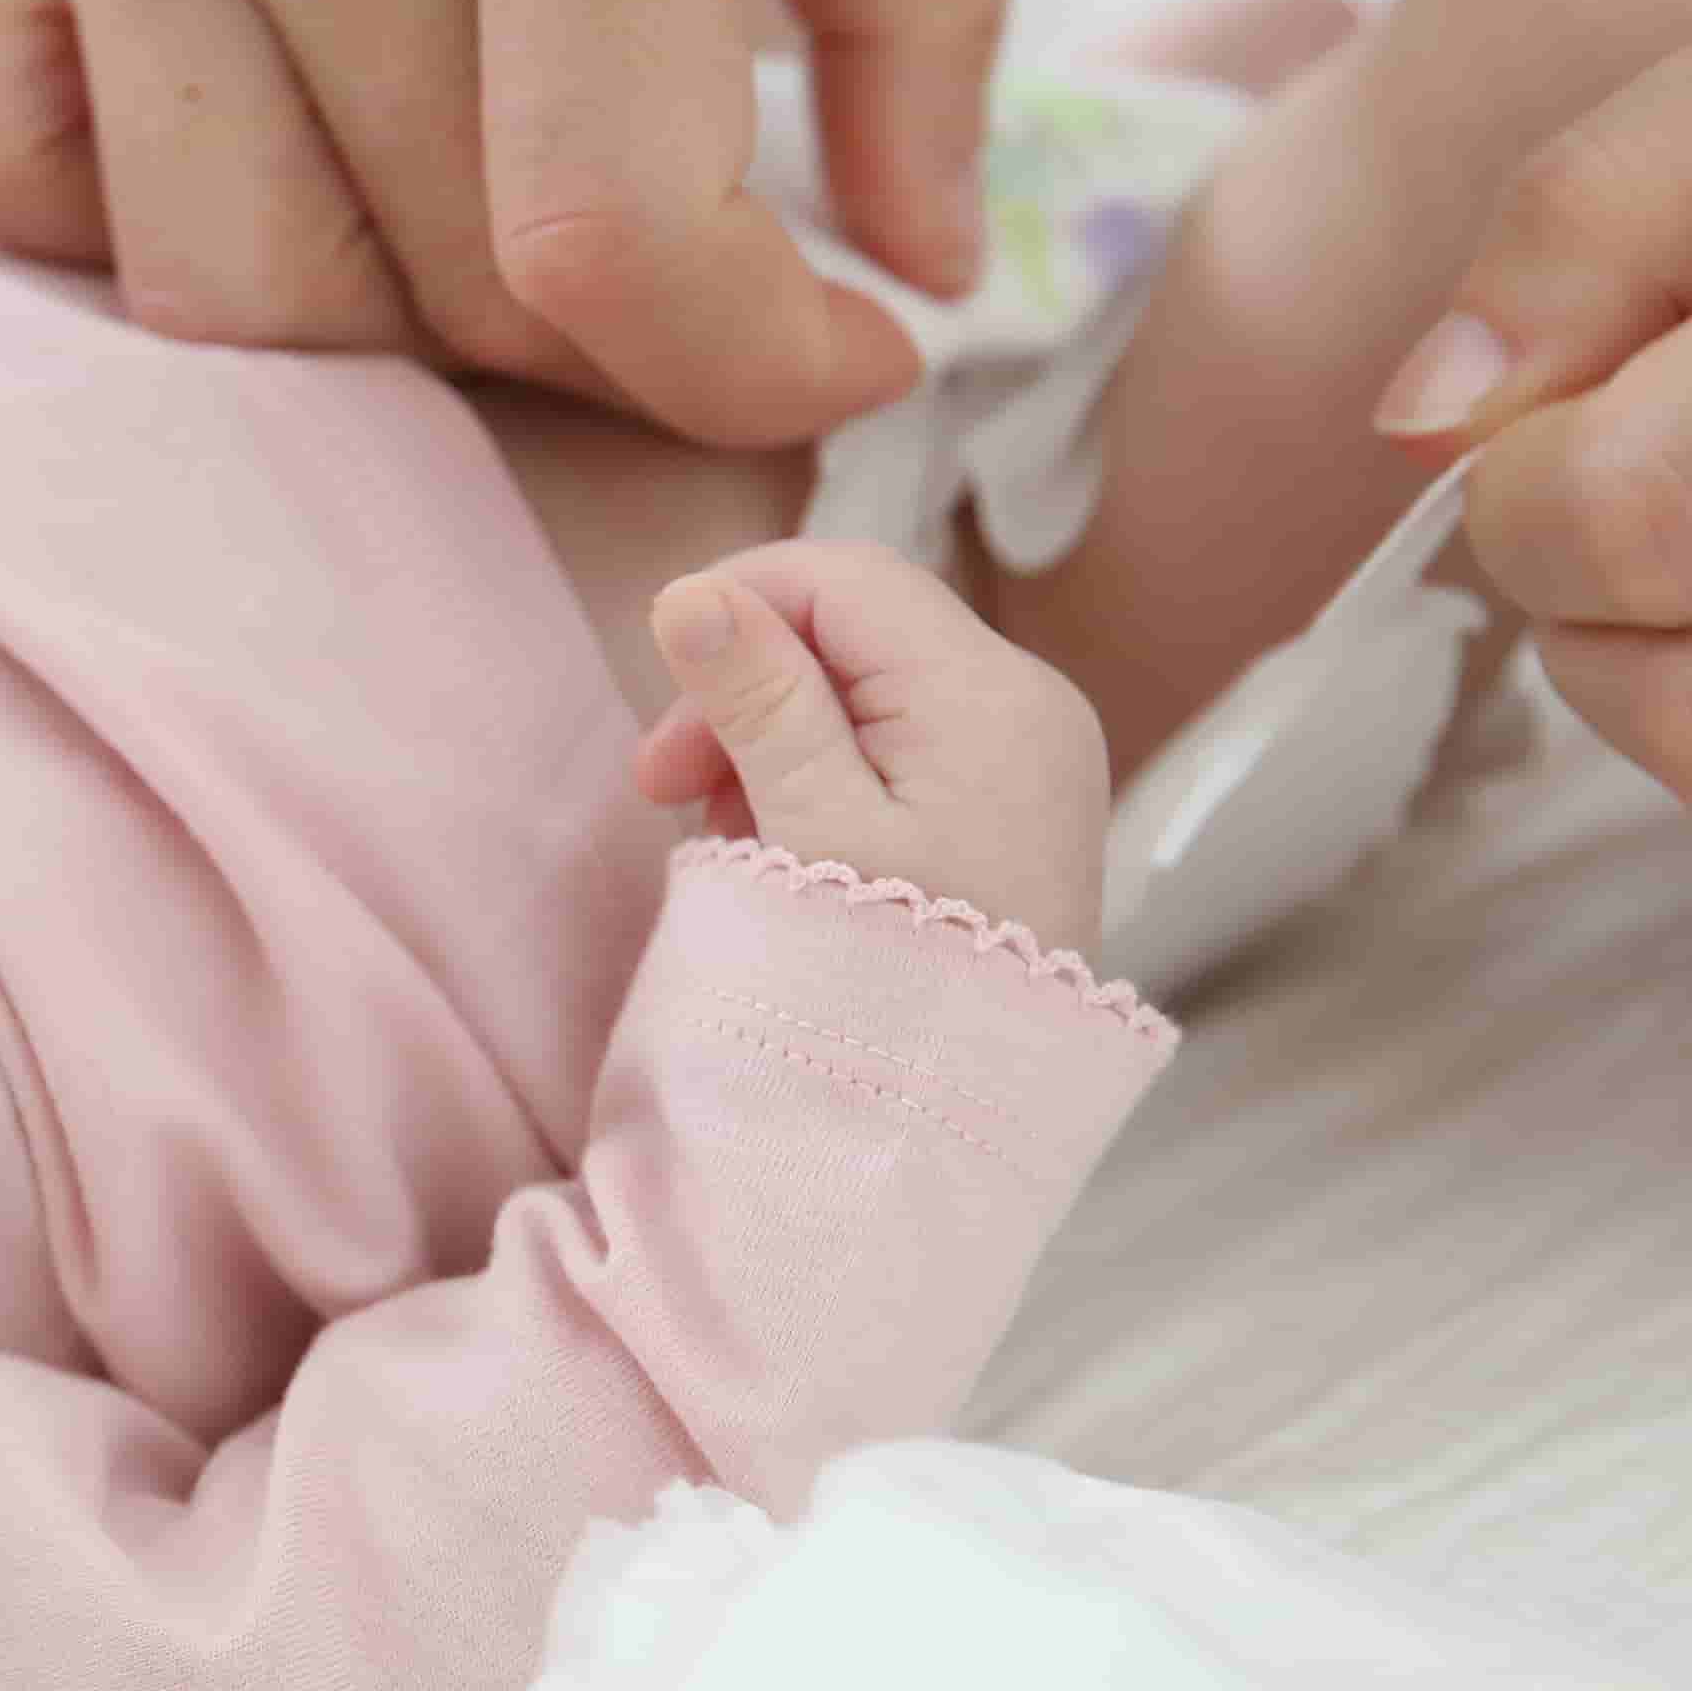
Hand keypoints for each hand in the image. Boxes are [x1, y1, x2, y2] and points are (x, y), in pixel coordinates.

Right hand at [0, 0, 999, 446]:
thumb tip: (908, 272)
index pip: (609, 235)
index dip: (751, 371)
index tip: (837, 343)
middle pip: (437, 284)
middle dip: (614, 349)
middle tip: (701, 266)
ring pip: (221, 284)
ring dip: (388, 331)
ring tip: (501, 226)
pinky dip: (129, 230)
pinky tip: (278, 139)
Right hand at [637, 541, 1107, 948]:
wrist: (973, 1111)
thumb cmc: (896, 980)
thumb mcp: (812, 830)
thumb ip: (758, 701)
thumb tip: (691, 592)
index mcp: (988, 695)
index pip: (846, 579)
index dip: (741, 602)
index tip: (661, 680)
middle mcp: (1029, 705)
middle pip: (857, 634)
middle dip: (749, 690)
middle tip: (663, 783)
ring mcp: (1030, 757)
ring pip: (871, 693)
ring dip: (778, 742)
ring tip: (728, 839)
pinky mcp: (1015, 804)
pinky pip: (904, 749)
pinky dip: (829, 779)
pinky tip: (784, 851)